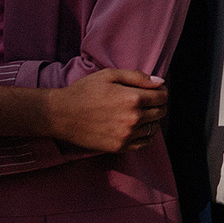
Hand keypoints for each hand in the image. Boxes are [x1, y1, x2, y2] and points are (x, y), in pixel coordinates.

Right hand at [41, 70, 169, 151]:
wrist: (61, 114)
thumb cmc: (84, 91)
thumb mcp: (110, 75)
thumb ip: (137, 77)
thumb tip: (159, 82)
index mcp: (133, 99)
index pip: (162, 97)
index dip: (161, 91)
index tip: (155, 90)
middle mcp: (133, 119)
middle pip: (160, 113)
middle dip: (158, 104)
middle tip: (148, 100)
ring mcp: (127, 135)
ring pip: (154, 128)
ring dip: (152, 120)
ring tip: (141, 113)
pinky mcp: (119, 147)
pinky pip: (144, 143)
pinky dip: (146, 135)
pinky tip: (138, 128)